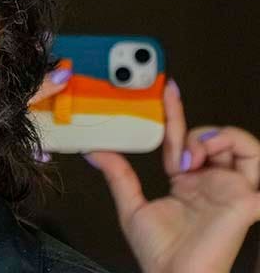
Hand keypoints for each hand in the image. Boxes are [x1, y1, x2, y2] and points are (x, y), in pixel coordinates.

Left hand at [84, 80, 259, 272]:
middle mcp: (214, 184)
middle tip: (178, 152)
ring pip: (247, 147)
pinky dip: (243, 159)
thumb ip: (119, 175)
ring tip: (194, 154)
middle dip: (198, 131)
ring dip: (220, 139)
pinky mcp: (245, 204)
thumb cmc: (160, 253)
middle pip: (221, 138)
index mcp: (190, 183)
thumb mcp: (131, 205)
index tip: (167, 89)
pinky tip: (206, 167)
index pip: (185, 139)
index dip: (176, 113)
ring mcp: (231, 192)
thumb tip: (98, 151)